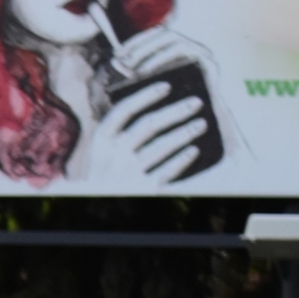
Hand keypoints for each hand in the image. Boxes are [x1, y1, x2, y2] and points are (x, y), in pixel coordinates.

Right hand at [90, 79, 210, 184]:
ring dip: (185, 132)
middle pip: (149, 125)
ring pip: (162, 146)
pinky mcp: (142, 190)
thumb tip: (152, 111)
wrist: (97, 210)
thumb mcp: (101, 157)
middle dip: (176, 111)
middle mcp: (114, 155)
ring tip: (201, 124)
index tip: (166, 86)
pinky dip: (182, 159)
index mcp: (101, 143)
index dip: (146, 96)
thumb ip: (117, 138)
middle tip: (196, 102)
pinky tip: (194, 151)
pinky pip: (168, 171)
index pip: (124, 111)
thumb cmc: (102, 181)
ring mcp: (128, 173)